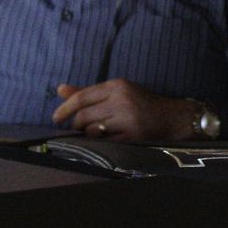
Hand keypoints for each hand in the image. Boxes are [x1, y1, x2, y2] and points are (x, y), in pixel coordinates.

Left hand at [51, 79, 198, 141]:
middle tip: (78, 128)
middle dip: (76, 124)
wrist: (172, 117)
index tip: (56, 118)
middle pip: (84, 115)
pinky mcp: (133, 135)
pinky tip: (105, 140)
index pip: (82, 97)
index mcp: (117, 85)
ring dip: (88, 134)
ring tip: (95, 133)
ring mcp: (127, 118)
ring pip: (92, 130)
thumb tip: (60, 89)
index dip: (65, 108)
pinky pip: (105, 142)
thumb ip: (88, 92)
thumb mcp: (117, 92)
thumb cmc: (140, 103)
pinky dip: (100, 142)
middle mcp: (122, 99)